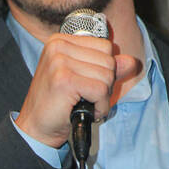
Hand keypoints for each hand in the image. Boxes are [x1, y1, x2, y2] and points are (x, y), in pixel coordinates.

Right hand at [15, 33, 141, 148]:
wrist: (36, 128)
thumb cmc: (58, 104)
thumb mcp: (83, 79)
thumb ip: (106, 68)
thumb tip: (132, 62)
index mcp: (61, 40)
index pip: (105, 46)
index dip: (105, 70)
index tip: (88, 84)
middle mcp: (58, 46)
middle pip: (108, 60)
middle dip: (105, 84)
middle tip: (86, 97)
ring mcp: (59, 62)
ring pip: (107, 76)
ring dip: (102, 98)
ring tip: (85, 103)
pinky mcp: (64, 80)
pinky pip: (101, 90)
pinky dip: (100, 106)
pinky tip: (87, 110)